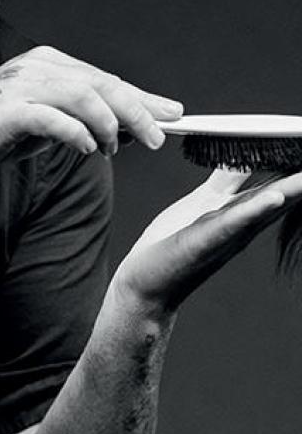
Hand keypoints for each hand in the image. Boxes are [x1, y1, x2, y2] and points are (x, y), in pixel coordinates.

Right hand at [0, 46, 182, 177]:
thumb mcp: (48, 123)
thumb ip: (82, 119)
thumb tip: (127, 129)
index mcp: (49, 64)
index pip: (105, 79)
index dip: (141, 97)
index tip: (170, 114)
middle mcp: (38, 67)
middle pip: (102, 84)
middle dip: (137, 111)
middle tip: (157, 137)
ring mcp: (22, 85)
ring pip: (84, 96)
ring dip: (109, 124)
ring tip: (116, 148)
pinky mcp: (9, 109)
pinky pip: (53, 119)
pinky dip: (76, 133)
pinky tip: (88, 149)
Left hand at [112, 168, 301, 312]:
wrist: (146, 283)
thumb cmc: (173, 243)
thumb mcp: (204, 202)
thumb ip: (226, 178)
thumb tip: (243, 150)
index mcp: (243, 210)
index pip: (279, 179)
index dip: (297, 162)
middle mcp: (243, 223)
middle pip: (282, 192)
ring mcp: (226, 234)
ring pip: (265, 206)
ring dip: (292, 189)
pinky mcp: (204, 242)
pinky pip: (233, 223)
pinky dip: (255, 210)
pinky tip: (275, 197)